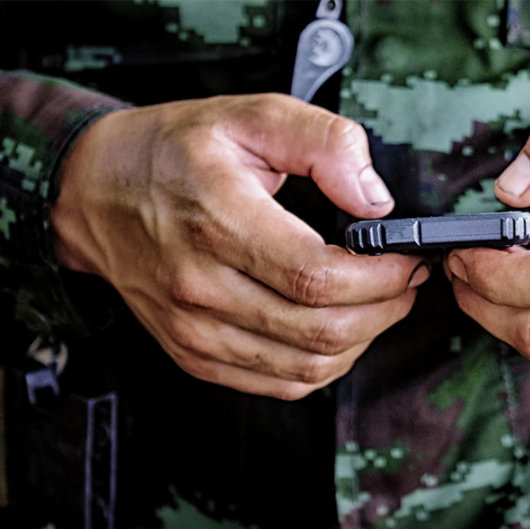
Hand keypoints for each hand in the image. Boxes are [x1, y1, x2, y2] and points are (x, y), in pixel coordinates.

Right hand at [52, 94, 427, 398]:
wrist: (93, 191)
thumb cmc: (171, 152)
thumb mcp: (250, 115)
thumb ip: (324, 144)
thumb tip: (376, 201)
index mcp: (218, 221)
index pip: (317, 277)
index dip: (380, 278)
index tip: (406, 259)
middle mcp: (200, 286)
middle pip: (320, 330)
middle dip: (385, 310)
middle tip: (404, 281)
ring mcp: (194, 329)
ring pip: (306, 367)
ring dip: (361, 340)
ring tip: (377, 303)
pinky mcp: (194, 354)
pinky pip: (278, 383)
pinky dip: (323, 366)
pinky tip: (337, 330)